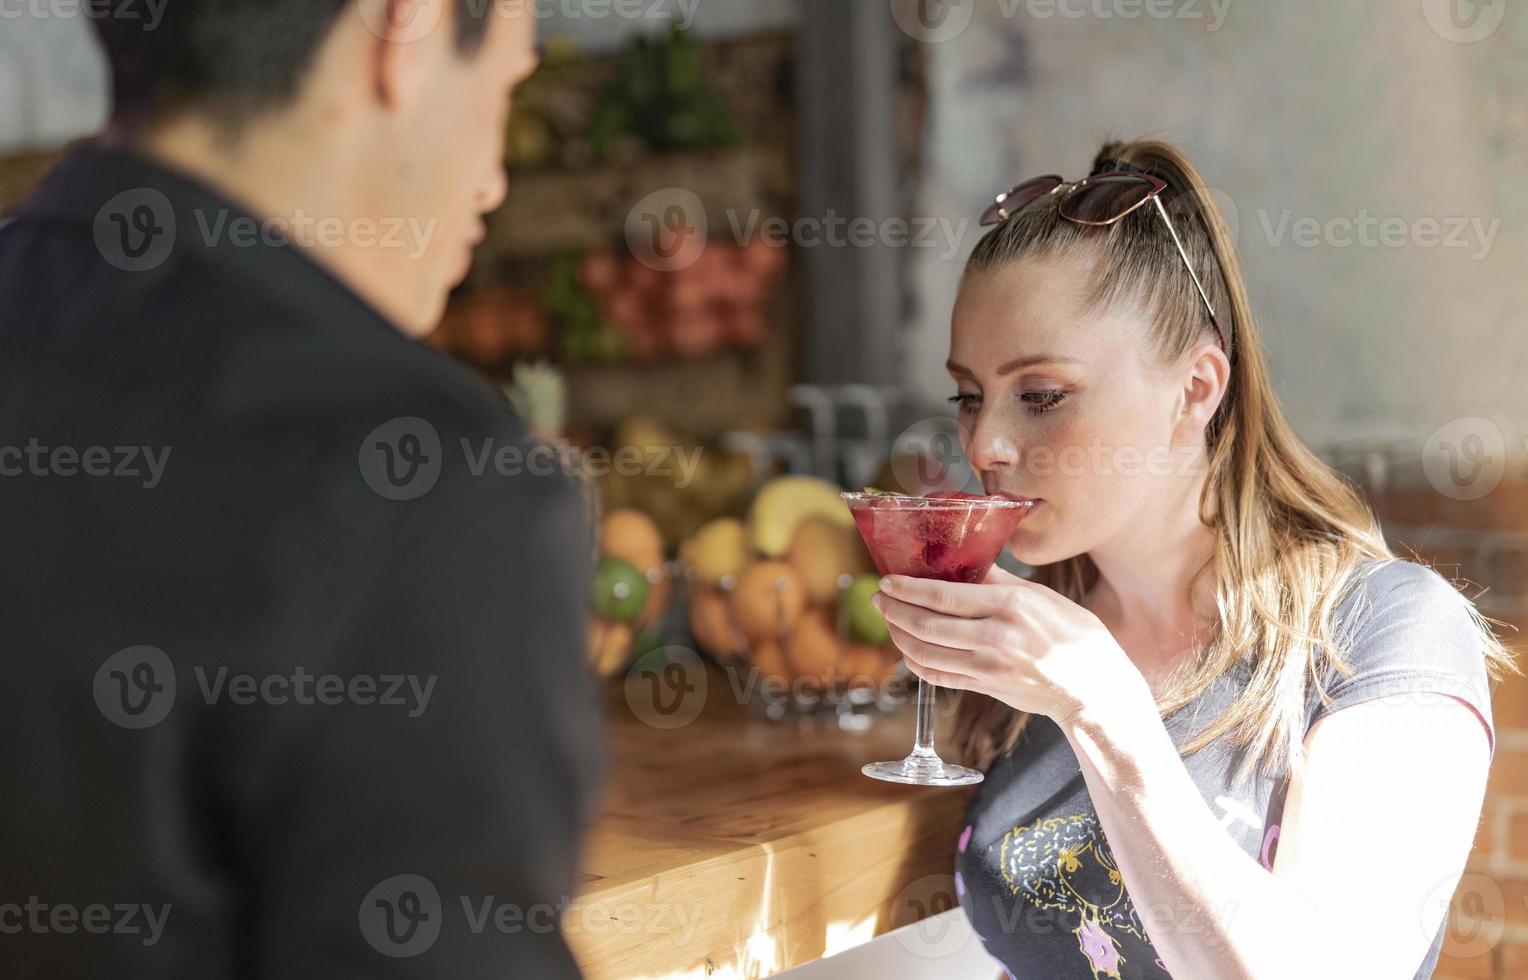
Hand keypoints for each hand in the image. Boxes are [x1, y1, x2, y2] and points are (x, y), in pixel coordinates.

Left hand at [872, 565, 1148, 727]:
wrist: (1094, 687)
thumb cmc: (1073, 635)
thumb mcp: (1042, 596)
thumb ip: (1001, 581)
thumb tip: (966, 561)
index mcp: (1010, 604)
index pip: (944, 594)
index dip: (908, 588)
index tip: (887, 580)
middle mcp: (996, 635)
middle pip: (927, 624)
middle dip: (895, 610)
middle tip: (879, 599)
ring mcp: (990, 665)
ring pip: (927, 652)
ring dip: (901, 637)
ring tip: (891, 622)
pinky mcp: (987, 687)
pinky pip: (939, 676)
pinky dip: (917, 664)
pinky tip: (909, 652)